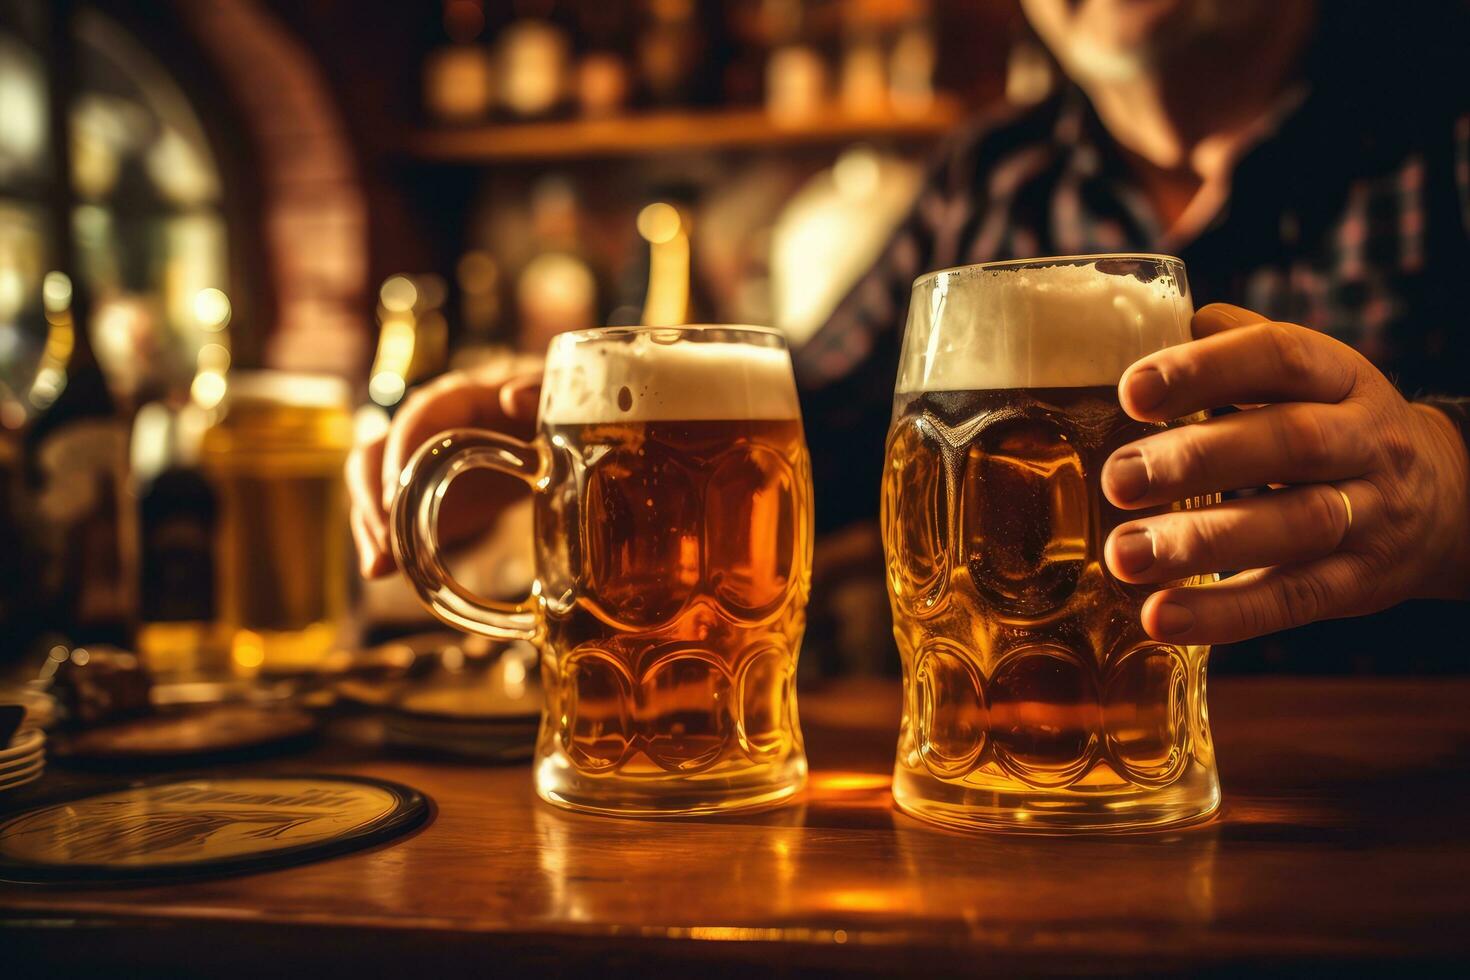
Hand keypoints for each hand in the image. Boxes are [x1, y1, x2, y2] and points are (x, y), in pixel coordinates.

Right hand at [346, 364, 541, 577]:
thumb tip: (512, 397)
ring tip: (379, 563)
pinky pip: (387, 511)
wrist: (541, 437)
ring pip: (370, 482)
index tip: (394, 496)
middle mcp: (424, 426)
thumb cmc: (543, 414)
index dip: (402, 453)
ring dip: (368, 522)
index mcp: (458, 400)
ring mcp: (414, 461)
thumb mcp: (549, 406)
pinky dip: (381, 539)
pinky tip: (380, 569)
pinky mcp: (419, 494)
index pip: (419, 416)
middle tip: (386, 538)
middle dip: (372, 495)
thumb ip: (540, 396)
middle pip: (376, 451)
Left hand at [1102, 303, 1469, 644]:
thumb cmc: (1333, 427)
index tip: (1133, 390)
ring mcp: (1372, 514)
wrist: (1445, 502)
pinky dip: (1226, 613)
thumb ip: (1235, 347)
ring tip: (1124, 554)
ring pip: (1294, 525)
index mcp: (1342, 376)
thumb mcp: (1305, 379)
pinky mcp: (1361, 583)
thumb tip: (1151, 319)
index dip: (1207, 369)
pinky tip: (1162, 617)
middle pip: (1289, 443)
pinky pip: (1295, 598)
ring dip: (1201, 543)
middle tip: (1117, 479)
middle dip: (1196, 460)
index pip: (1281, 357)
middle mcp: (1366, 440)